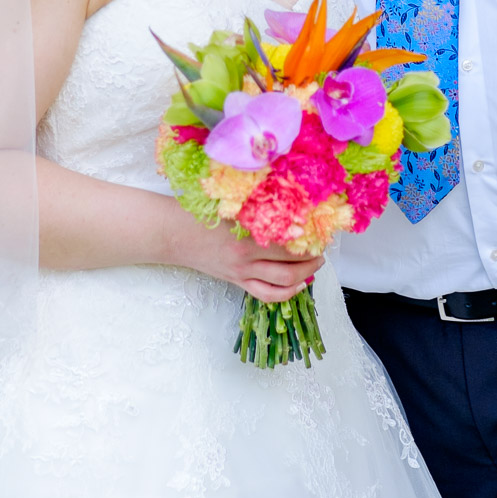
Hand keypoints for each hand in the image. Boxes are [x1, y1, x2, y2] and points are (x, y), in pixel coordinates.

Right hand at [163, 205, 323, 302]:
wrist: (172, 233)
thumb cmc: (199, 212)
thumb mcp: (229, 204)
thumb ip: (256, 206)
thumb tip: (288, 203)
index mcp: (246, 234)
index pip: (289, 241)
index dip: (310, 237)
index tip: (322, 230)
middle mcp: (246, 258)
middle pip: (291, 265)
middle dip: (313, 258)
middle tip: (324, 248)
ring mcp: (241, 273)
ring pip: (282, 283)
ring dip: (305, 275)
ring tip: (316, 265)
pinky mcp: (235, 282)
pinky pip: (266, 294)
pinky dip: (286, 293)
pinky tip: (298, 285)